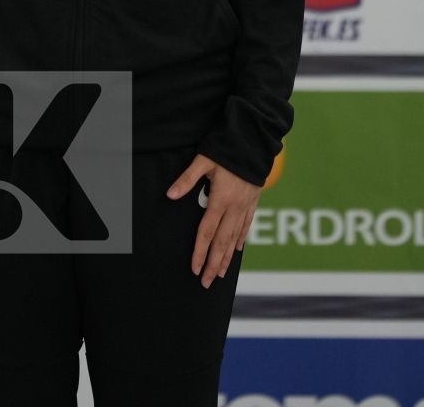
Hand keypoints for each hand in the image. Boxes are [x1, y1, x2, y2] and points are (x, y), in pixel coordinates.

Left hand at [167, 153, 260, 288]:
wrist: (253, 142)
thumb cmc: (226, 149)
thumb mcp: (203, 161)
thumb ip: (187, 179)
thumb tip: (170, 195)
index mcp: (220, 199)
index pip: (207, 232)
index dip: (200, 252)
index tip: (194, 268)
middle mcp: (234, 207)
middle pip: (222, 241)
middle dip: (213, 263)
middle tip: (206, 282)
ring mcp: (245, 206)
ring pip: (235, 238)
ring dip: (227, 257)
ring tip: (219, 274)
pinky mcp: (253, 201)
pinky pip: (246, 226)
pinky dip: (240, 239)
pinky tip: (237, 249)